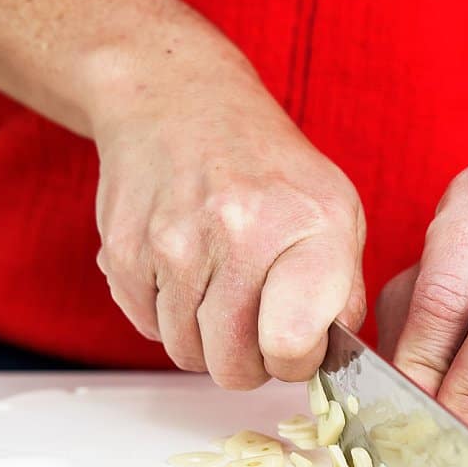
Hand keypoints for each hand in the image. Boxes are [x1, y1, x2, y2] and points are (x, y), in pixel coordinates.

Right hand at [91, 56, 365, 388]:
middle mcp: (240, 231)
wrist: (179, 101)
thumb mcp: (336, 211)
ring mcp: (175, 243)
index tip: (296, 346)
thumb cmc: (268, 166)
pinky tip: (185, 276)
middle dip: (249, 363)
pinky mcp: (124, 251)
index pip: (293, 344)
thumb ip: (343, 290)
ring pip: (188, 353)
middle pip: (234, 364)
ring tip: (222, 294)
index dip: (296, 362)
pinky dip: (167, 318)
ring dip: (206, 341)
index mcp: (308, 226)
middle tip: (256, 329)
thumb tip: (331, 358)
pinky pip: (148, 328)